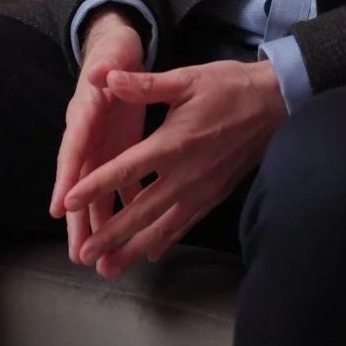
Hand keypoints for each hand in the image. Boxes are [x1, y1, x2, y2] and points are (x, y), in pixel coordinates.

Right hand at [50, 10, 149, 268]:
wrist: (116, 49)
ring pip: (97, 193)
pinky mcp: (117, 151)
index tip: (60, 207)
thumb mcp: (112, 55)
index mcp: (85, 114)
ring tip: (98, 262)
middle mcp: (87, 138)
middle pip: (80, 183)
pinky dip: (124, 209)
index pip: (74, 149)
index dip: (68, 178)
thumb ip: (107, 68)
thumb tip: (99, 73)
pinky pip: (119, 186)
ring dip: (99, 226)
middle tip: (78, 255)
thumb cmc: (113, 53)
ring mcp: (100, 148)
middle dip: (79, 220)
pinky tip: (130, 238)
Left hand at [61, 59, 287, 278]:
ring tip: (109, 268)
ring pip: (163, 226)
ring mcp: (202, 189)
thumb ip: (144, 85)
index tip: (69, 202)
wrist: (275, 104)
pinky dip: (166, 240)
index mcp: (173, 144)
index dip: (96, 185)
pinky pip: (186, 223)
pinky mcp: (214, 195)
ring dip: (134, 249)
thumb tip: (107, 77)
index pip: (126, 169)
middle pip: (141, 210)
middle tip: (83, 255)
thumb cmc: (229, 87)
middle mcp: (186, 174)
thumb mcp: (186, 78)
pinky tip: (151, 254)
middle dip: (110, 235)